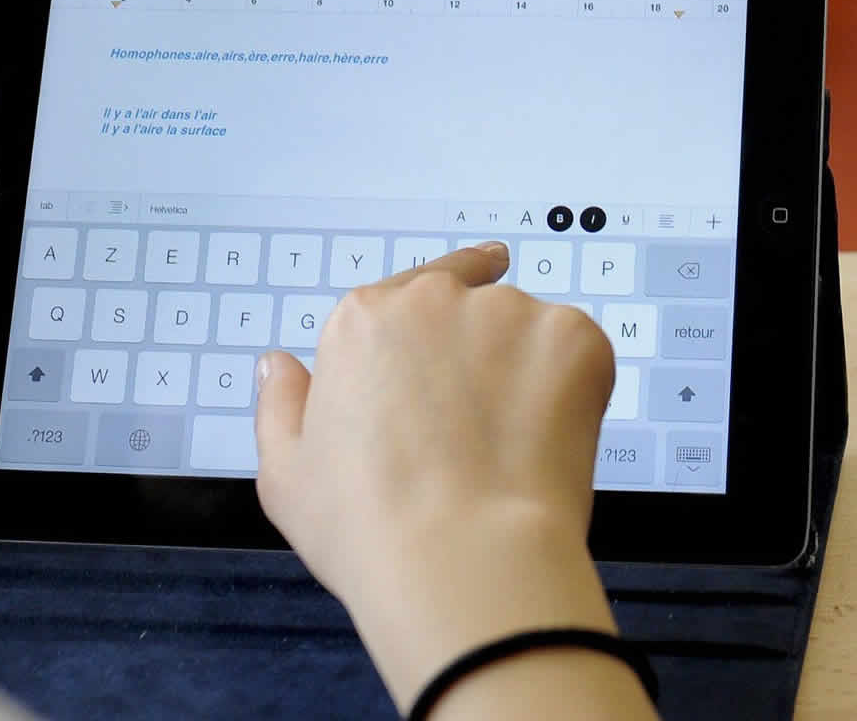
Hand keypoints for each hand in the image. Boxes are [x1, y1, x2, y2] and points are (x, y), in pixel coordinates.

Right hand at [255, 245, 635, 712]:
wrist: (465, 560)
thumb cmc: (369, 529)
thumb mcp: (287, 476)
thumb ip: (280, 406)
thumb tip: (277, 365)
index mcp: (363, 320)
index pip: (402, 295)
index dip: (426, 331)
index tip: (448, 346)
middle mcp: (434, 301)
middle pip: (466, 307)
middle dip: (476, 355)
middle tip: (478, 426)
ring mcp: (509, 315)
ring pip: (525, 333)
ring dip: (525, 373)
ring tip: (511, 449)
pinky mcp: (573, 340)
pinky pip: (579, 355)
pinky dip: (574, 391)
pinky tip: (546, 444)